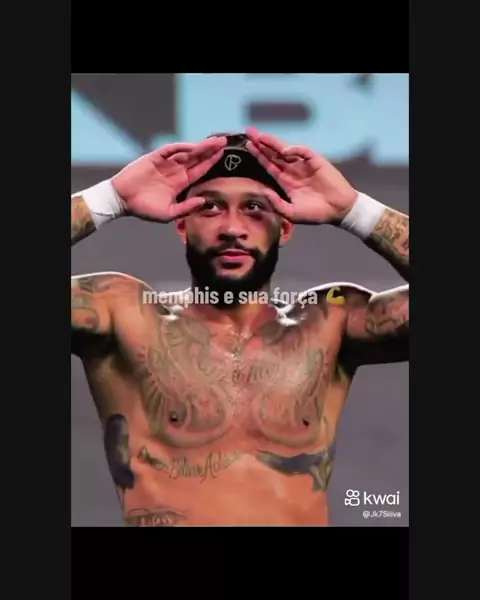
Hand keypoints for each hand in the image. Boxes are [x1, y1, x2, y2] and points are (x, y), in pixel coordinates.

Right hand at [111, 137, 226, 221]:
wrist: (122, 201)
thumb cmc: (144, 209)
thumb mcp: (168, 213)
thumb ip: (186, 208)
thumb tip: (204, 201)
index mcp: (180, 183)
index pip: (199, 170)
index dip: (210, 162)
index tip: (222, 155)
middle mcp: (175, 171)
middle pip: (196, 158)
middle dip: (210, 150)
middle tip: (224, 142)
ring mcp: (165, 163)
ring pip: (186, 152)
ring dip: (200, 147)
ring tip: (214, 142)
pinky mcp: (154, 158)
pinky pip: (170, 150)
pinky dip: (181, 147)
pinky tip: (193, 146)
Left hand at [246, 127, 356, 224]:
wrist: (338, 210)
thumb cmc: (316, 213)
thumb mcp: (292, 213)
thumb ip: (277, 204)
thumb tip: (263, 191)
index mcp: (286, 182)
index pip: (269, 165)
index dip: (259, 156)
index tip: (248, 146)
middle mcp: (293, 170)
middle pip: (274, 154)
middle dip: (262, 144)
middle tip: (249, 132)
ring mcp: (304, 165)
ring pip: (286, 151)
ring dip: (273, 143)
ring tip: (260, 136)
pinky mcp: (317, 161)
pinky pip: (304, 152)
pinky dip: (295, 150)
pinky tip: (285, 151)